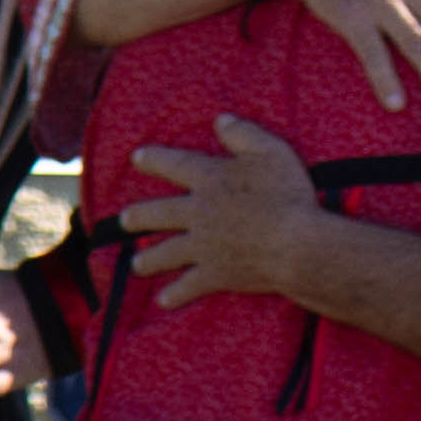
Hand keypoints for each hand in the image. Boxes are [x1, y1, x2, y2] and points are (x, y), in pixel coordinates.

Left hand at [119, 118, 332, 310]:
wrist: (296, 243)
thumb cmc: (287, 194)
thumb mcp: (271, 151)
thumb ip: (243, 133)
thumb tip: (220, 119)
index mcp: (210, 180)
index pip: (175, 164)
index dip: (154, 159)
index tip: (137, 157)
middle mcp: (198, 213)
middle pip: (157, 213)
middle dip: (137, 217)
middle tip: (124, 220)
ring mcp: (202, 246)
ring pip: (165, 253)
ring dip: (148, 259)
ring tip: (137, 264)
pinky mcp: (214, 274)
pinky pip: (188, 286)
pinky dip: (174, 295)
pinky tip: (162, 301)